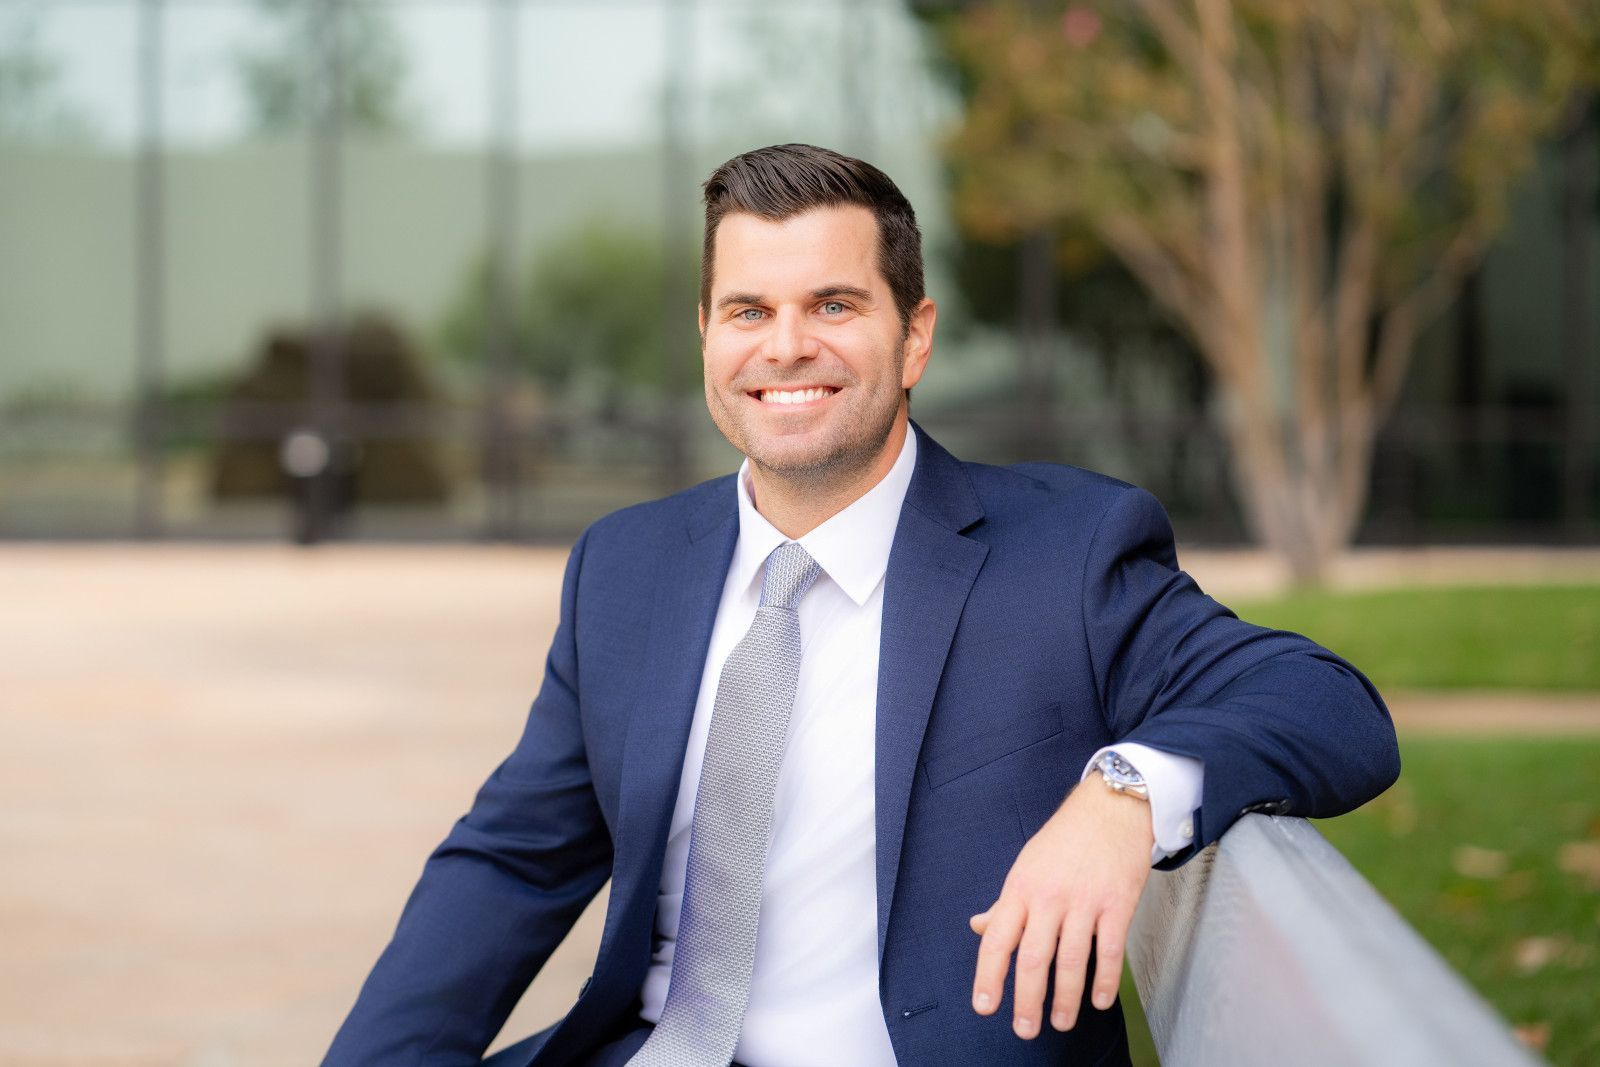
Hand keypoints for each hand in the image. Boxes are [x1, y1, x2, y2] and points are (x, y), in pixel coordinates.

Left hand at [969, 778, 1153, 1038]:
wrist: (1110, 809)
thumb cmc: (1064, 839)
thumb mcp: (1025, 866)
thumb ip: (1005, 903)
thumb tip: (979, 927)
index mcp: (1020, 888)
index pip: (997, 939)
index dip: (988, 976)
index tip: (985, 1006)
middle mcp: (1049, 897)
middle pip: (1033, 958)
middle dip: (1027, 1000)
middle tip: (1025, 1029)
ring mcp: (1084, 901)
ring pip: (1071, 960)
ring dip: (1066, 998)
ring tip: (1060, 1022)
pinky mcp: (1117, 904)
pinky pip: (1110, 950)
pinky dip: (1104, 980)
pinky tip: (1099, 1000)